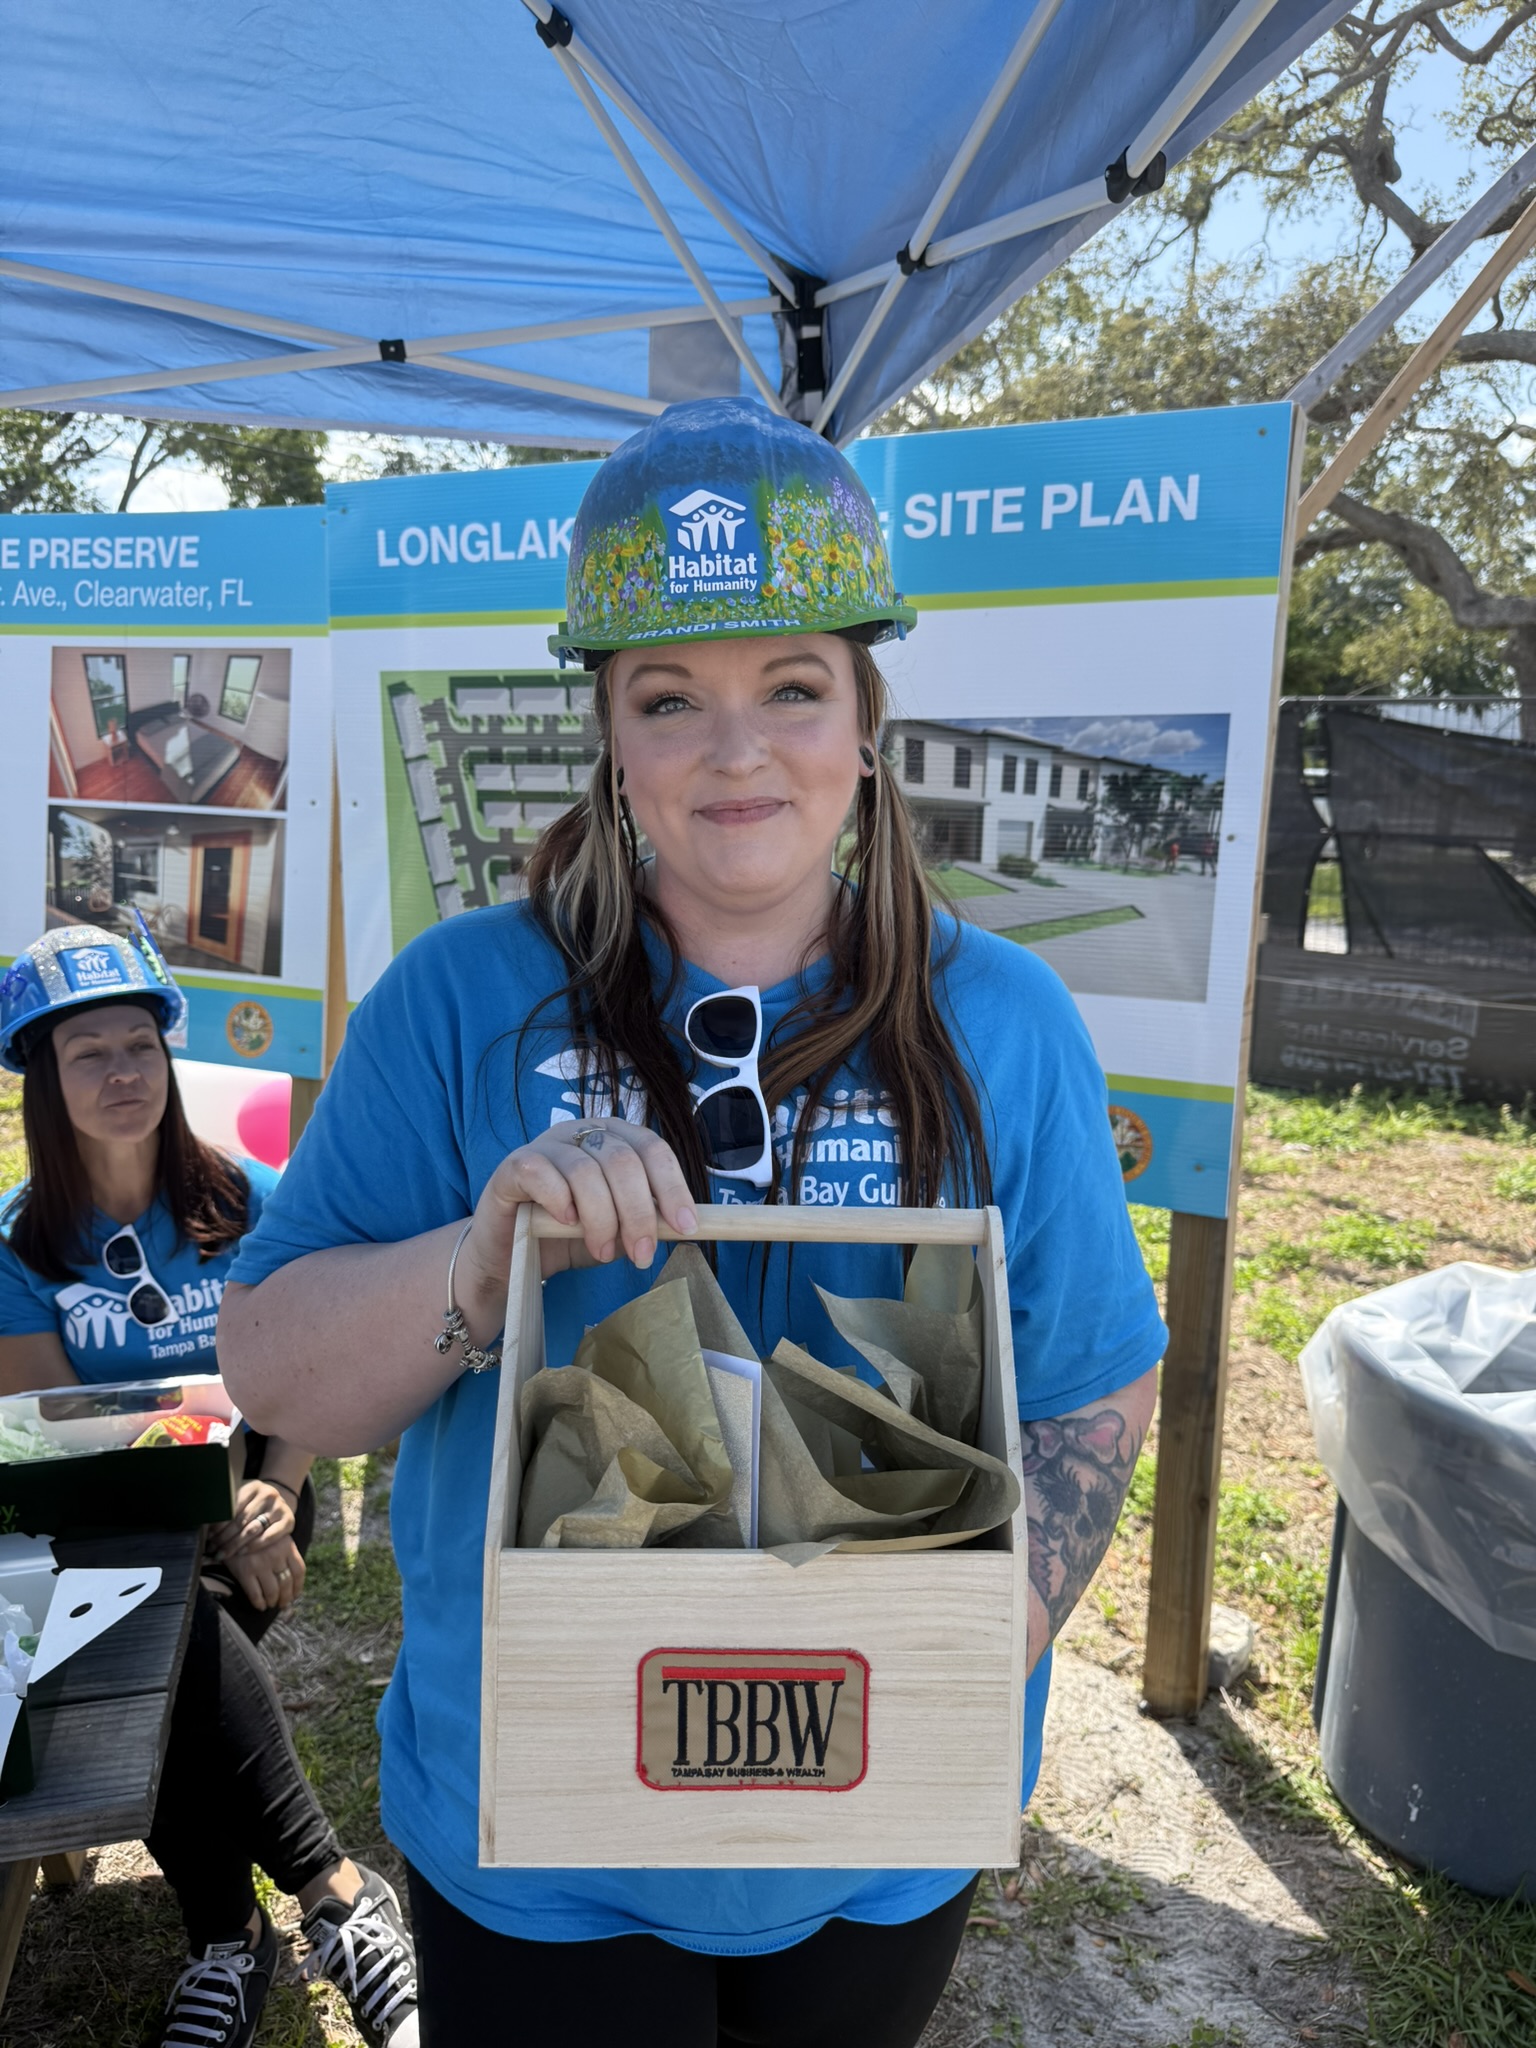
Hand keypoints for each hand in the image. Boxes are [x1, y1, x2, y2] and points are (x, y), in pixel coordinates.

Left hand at [210, 1478, 294, 1563]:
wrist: (277, 1504)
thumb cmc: (251, 1505)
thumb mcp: (240, 1500)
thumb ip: (226, 1509)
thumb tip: (202, 1526)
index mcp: (253, 1486)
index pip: (231, 1507)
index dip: (217, 1523)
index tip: (206, 1536)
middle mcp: (268, 1494)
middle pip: (240, 1520)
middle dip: (223, 1537)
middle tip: (212, 1548)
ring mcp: (280, 1507)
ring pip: (252, 1530)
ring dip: (235, 1544)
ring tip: (222, 1553)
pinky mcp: (289, 1520)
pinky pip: (269, 1537)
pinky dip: (253, 1547)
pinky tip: (241, 1553)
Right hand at [213, 1531, 305, 1612]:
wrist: (232, 1526)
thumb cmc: (256, 1534)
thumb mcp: (276, 1537)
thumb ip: (285, 1554)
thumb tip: (292, 1581)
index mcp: (287, 1546)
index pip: (299, 1571)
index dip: (298, 1587)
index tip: (295, 1595)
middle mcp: (276, 1555)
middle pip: (287, 1583)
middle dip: (285, 1598)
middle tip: (282, 1604)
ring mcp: (260, 1564)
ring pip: (272, 1591)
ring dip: (273, 1602)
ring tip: (271, 1605)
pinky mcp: (245, 1571)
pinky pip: (255, 1594)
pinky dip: (259, 1603)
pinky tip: (260, 1606)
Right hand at [457, 1118, 698, 1316]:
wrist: (511, 1255)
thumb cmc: (570, 1236)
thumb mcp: (618, 1228)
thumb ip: (645, 1219)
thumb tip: (681, 1224)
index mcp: (616, 1138)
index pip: (653, 1150)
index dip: (672, 1187)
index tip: (685, 1226)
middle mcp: (583, 1132)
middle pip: (623, 1161)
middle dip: (639, 1213)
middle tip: (641, 1254)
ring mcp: (547, 1144)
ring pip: (586, 1171)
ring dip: (602, 1218)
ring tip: (603, 1251)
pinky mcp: (514, 1164)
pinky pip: (541, 1173)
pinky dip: (561, 1202)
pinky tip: (566, 1224)